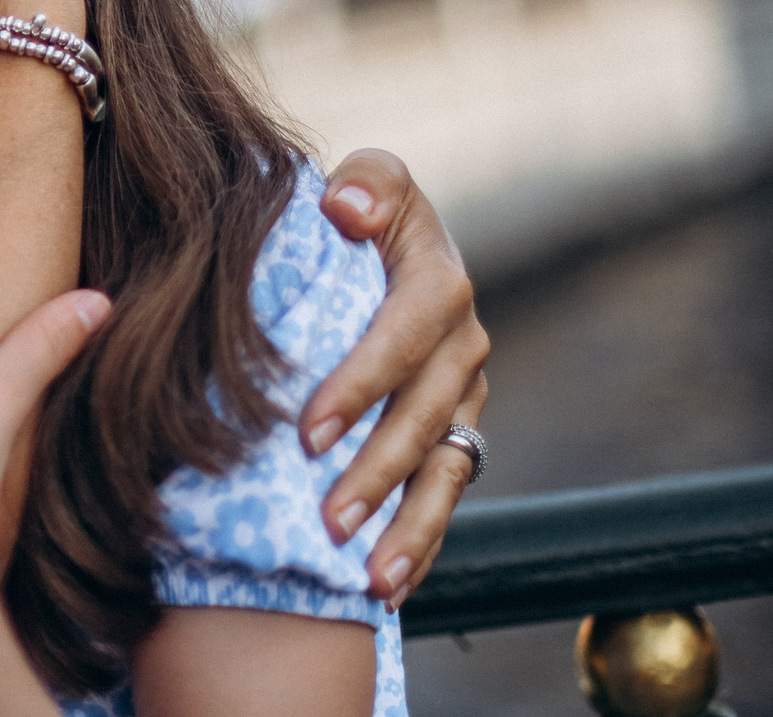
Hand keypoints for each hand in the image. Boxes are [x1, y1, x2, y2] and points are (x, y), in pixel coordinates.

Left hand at [304, 148, 490, 602]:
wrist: (382, 240)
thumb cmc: (356, 208)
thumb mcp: (368, 182)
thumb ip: (366, 184)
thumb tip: (346, 208)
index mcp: (437, 280)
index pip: (402, 338)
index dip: (359, 386)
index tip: (307, 433)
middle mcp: (462, 342)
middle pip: (425, 418)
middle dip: (378, 473)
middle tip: (328, 522)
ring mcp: (465, 395)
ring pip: (445, 471)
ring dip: (410, 527)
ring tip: (371, 579)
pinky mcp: (458, 432)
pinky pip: (446, 495)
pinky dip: (420, 542)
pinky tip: (387, 590)